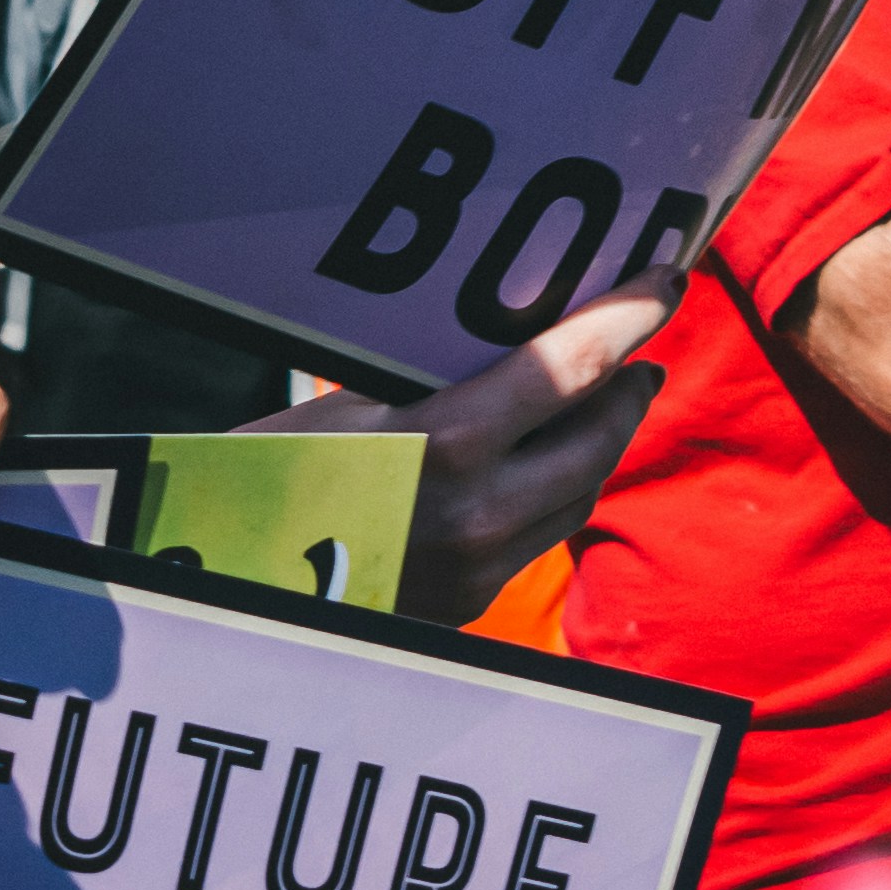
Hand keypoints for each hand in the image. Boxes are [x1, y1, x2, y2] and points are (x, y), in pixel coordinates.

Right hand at [290, 286, 675, 627]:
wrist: (226, 586)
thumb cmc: (275, 474)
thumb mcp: (355, 405)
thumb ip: (445, 380)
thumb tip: (520, 334)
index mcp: (449, 445)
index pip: (574, 368)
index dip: (629, 318)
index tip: (664, 282)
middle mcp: (480, 513)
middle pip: (598, 436)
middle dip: (629, 385)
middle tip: (643, 345)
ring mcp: (479, 569)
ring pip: (580, 491)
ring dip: (602, 439)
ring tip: (610, 395)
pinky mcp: (471, 606)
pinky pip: (543, 534)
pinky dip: (562, 488)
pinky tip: (555, 461)